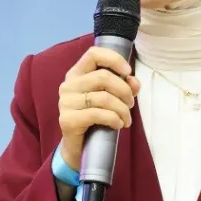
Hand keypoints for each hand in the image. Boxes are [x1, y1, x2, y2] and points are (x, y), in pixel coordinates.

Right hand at [57, 46, 141, 169]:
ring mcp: (66, 103)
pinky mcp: (67, 120)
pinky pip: (98, 114)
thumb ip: (123, 86)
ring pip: (103, 98)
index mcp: (77, 74)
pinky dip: (114, 119)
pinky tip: (118, 125)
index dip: (114, 59)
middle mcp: (68, 85)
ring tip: (126, 119)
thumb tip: (134, 82)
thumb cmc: (95, 118)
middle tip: (130, 104)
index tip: (128, 72)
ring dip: (122, 109)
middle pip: (103, 77)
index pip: (93, 54)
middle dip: (124, 91)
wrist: (79, 147)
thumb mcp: (112, 99)